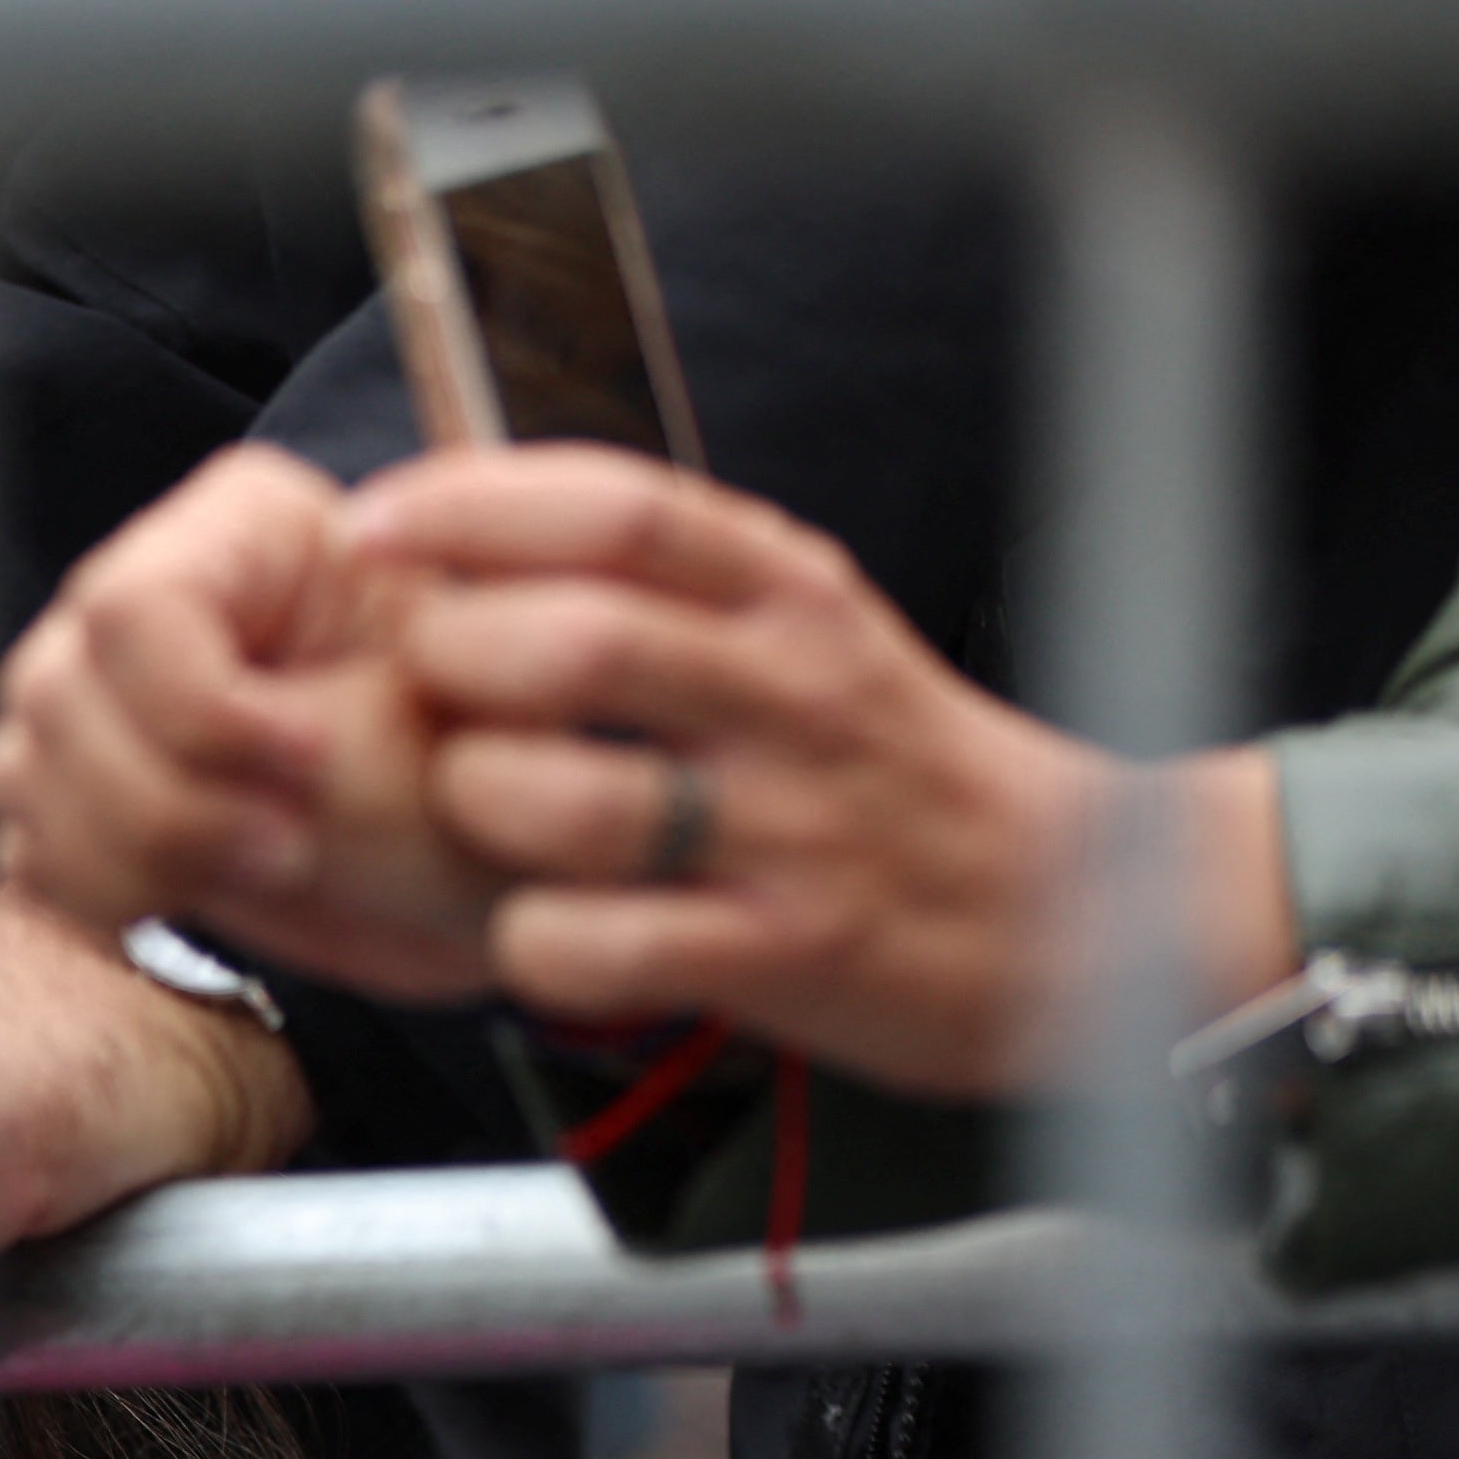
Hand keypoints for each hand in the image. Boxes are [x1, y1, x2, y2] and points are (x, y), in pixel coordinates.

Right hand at [0, 443, 503, 1001]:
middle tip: (290, 849)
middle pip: (64, 690)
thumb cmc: (469, 788)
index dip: (203, 710)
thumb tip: (187, 748)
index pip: (137, 607)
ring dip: (135, 855)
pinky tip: (192, 895)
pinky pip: (27, 844)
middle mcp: (148, 592)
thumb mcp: (420, 748)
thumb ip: (299, 732)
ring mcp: (96, 691)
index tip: (306, 768)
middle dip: (169, 803)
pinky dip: (100, 892)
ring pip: (26, 769)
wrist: (461, 883)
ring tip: (261, 871)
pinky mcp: (74, 788)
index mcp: (249, 530)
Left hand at [358, 446, 1298, 1095]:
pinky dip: (533, 941)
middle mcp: (791, 693)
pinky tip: (542, 929)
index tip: (376, 522)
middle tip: (428, 693)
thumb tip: (478, 531)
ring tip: (483, 814)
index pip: (616, 507)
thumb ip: (669, 579)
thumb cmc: (894, 770)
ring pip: (568, 796)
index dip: (471, 505)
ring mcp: (789, 827)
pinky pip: (601, 943)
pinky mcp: (784, 953)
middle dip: (457, 664)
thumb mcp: (809, 630)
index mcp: (791, 593)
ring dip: (481, 804)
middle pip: (575, 643)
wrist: (1082, 907)